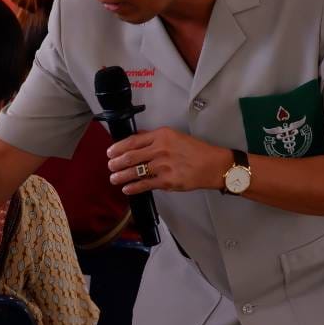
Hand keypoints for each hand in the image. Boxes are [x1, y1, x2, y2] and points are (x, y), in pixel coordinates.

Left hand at [107, 128, 230, 195]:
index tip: (110, 152)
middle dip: (115, 163)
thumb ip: (155, 137)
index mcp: (162, 136)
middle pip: (130, 156)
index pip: (133, 141)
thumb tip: (137, 139)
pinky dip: (133, 187)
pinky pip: (144, 184)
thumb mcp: (175, 136)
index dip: (117, 147)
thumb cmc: (196, 151)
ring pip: (134, 171)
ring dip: (120, 176)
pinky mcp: (167, 181)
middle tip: (110, 166)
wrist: (213, 165)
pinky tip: (127, 188)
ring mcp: (163, 166)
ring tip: (114, 178)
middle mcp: (161, 149)